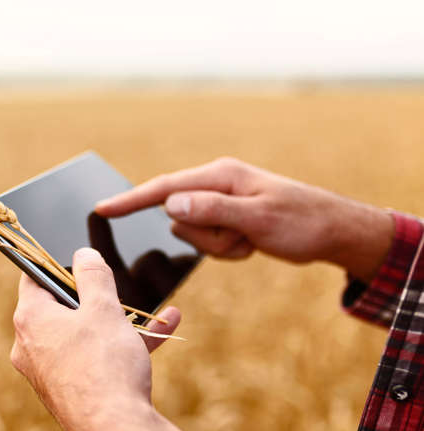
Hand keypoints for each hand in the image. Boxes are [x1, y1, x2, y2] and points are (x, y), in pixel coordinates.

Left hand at [10, 248, 188, 430]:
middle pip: (62, 308)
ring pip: (84, 335)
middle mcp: (30, 347)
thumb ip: (93, 275)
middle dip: (99, 297)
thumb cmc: (105, 365)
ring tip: (159, 314)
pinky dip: (121, 347)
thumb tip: (83, 254)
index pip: (33, 277)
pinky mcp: (69, 392)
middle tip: (122, 289)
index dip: (57, 263)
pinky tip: (163, 334)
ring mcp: (48, 373)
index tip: (80, 259)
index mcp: (30, 319)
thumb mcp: (104, 309)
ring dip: (121, 322)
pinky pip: (93, 360)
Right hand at [96, 157, 393, 281]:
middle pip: (179, 220)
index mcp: (219, 176)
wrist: (332, 231)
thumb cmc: (301, 220)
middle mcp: (215, 186)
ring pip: (193, 234)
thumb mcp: (258, 219)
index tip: (102, 208)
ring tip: (251, 240)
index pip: (164, 188)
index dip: (131, 200)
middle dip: (207, 238)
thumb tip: (169, 205)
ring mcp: (220, 204)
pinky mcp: (226, 219)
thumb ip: (213, 210)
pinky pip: (210, 243)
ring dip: (221, 246)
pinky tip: (252, 243)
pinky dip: (229, 249)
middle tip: (243, 238)